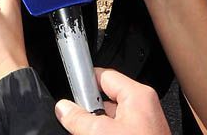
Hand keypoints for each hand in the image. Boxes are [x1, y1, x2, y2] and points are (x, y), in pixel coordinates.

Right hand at [55, 68, 170, 134]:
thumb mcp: (101, 133)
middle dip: (88, 110)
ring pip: (109, 120)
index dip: (83, 82)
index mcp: (138, 96)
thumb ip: (79, 118)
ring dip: (95, 128)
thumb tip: (64, 108)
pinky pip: (116, 132)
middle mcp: (142, 108)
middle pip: (105, 99)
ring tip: (84, 132)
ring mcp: (141, 127)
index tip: (68, 92)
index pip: (104, 76)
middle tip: (75, 121)